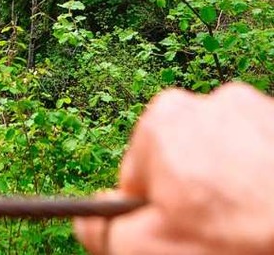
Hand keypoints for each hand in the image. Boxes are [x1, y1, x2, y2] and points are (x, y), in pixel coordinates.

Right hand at [74, 83, 273, 254]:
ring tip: (252, 223)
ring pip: (226, 159)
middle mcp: (207, 99)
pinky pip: (261, 155)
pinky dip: (264, 182)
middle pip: (184, 162)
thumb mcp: (151, 250)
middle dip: (196, 197)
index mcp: (164, 119)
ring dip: (233, 189)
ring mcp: (256, 107)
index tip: (183, 236)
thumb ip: (105, 232)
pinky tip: (271, 209)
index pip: (140, 176)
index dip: (156, 215)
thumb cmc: (237, 243)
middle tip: (222, 236)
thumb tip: (85, 220)